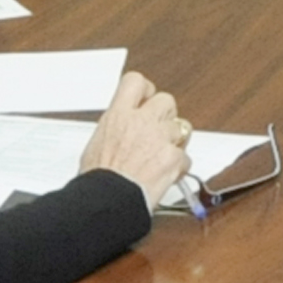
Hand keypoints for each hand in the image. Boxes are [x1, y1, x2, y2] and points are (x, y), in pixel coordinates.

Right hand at [78, 69, 191, 208]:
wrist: (107, 201)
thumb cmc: (97, 180)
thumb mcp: (97, 142)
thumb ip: (117, 128)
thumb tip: (123, 129)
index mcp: (118, 115)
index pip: (136, 82)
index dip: (145, 89)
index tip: (146, 99)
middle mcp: (142, 121)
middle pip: (166, 101)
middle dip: (165, 115)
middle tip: (158, 131)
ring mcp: (160, 138)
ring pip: (182, 127)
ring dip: (175, 141)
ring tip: (161, 157)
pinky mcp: (174, 157)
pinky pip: (185, 157)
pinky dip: (179, 167)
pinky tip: (166, 175)